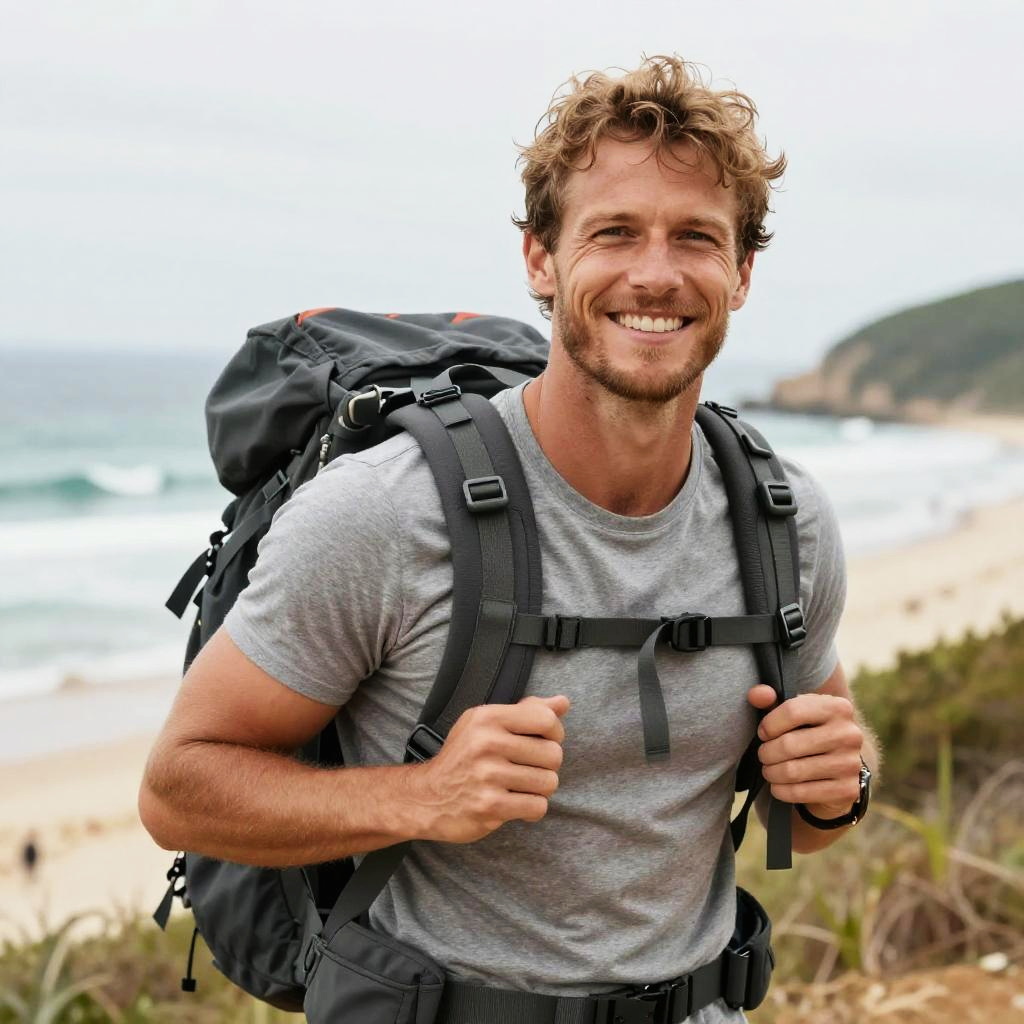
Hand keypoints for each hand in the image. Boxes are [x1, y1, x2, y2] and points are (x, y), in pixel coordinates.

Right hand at [408, 695, 568, 843]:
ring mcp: (488, 776)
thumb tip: (563, 702)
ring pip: (549, 782)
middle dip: (547, 765)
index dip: (555, 733)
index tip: (544, 741)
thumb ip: (526, 711)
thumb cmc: (463, 757)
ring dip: (540, 789)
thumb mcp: (486, 723)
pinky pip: (537, 807)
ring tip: (520, 786)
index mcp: (487, 717)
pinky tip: (516, 803)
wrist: (426, 797)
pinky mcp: (490, 806)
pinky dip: (531, 809)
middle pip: (553, 754)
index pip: (546, 719)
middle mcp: (487, 743)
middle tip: (528, 768)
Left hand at [747, 685, 862, 817]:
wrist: (839, 766)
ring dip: (771, 772)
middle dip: (766, 752)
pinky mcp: (847, 790)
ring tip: (768, 769)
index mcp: (837, 707)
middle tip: (763, 755)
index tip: (763, 733)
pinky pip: (800, 793)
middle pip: (788, 744)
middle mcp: (849, 734)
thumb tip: (756, 694)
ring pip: (792, 771)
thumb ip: (770, 698)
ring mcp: (850, 763)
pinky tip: (778, 786)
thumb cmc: (808, 732)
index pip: (792, 711)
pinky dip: (781, 790)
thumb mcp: (793, 712)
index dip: (769, 724)